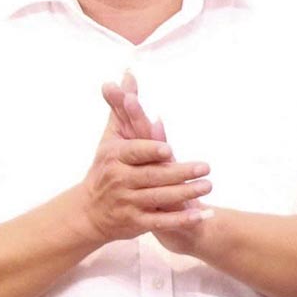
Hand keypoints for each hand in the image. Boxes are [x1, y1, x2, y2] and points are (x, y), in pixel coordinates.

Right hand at [82, 76, 210, 242]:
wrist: (88, 211)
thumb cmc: (104, 168)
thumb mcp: (110, 137)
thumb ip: (121, 106)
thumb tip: (128, 74)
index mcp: (114, 158)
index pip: (134, 153)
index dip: (150, 151)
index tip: (168, 149)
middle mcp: (119, 180)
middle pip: (153, 176)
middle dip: (179, 172)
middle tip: (205, 167)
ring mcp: (127, 203)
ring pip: (160, 198)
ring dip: (185, 194)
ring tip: (208, 186)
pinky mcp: (136, 222)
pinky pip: (162, 221)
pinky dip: (182, 219)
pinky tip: (202, 215)